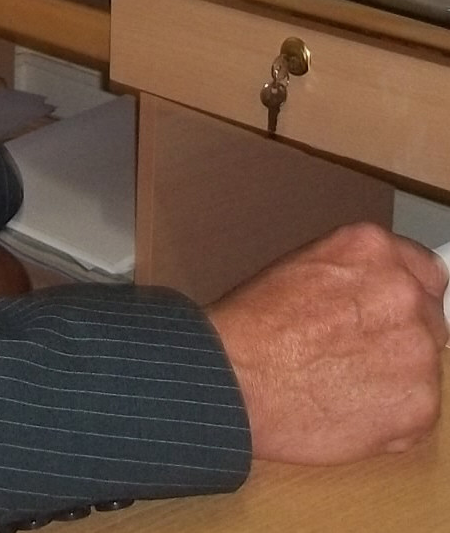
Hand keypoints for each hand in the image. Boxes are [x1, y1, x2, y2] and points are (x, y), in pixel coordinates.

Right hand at [207, 222, 446, 463]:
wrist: (235, 377)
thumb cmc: (253, 327)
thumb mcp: (302, 268)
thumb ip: (355, 274)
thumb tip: (378, 293)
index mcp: (372, 249)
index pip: (426, 271)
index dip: (405, 295)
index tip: (393, 312)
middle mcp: (404, 292)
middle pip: (430, 318)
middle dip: (400, 335)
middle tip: (354, 351)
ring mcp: (418, 350)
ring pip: (424, 365)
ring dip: (396, 375)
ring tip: (343, 382)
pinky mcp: (420, 404)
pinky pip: (419, 410)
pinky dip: (392, 415)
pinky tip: (349, 406)